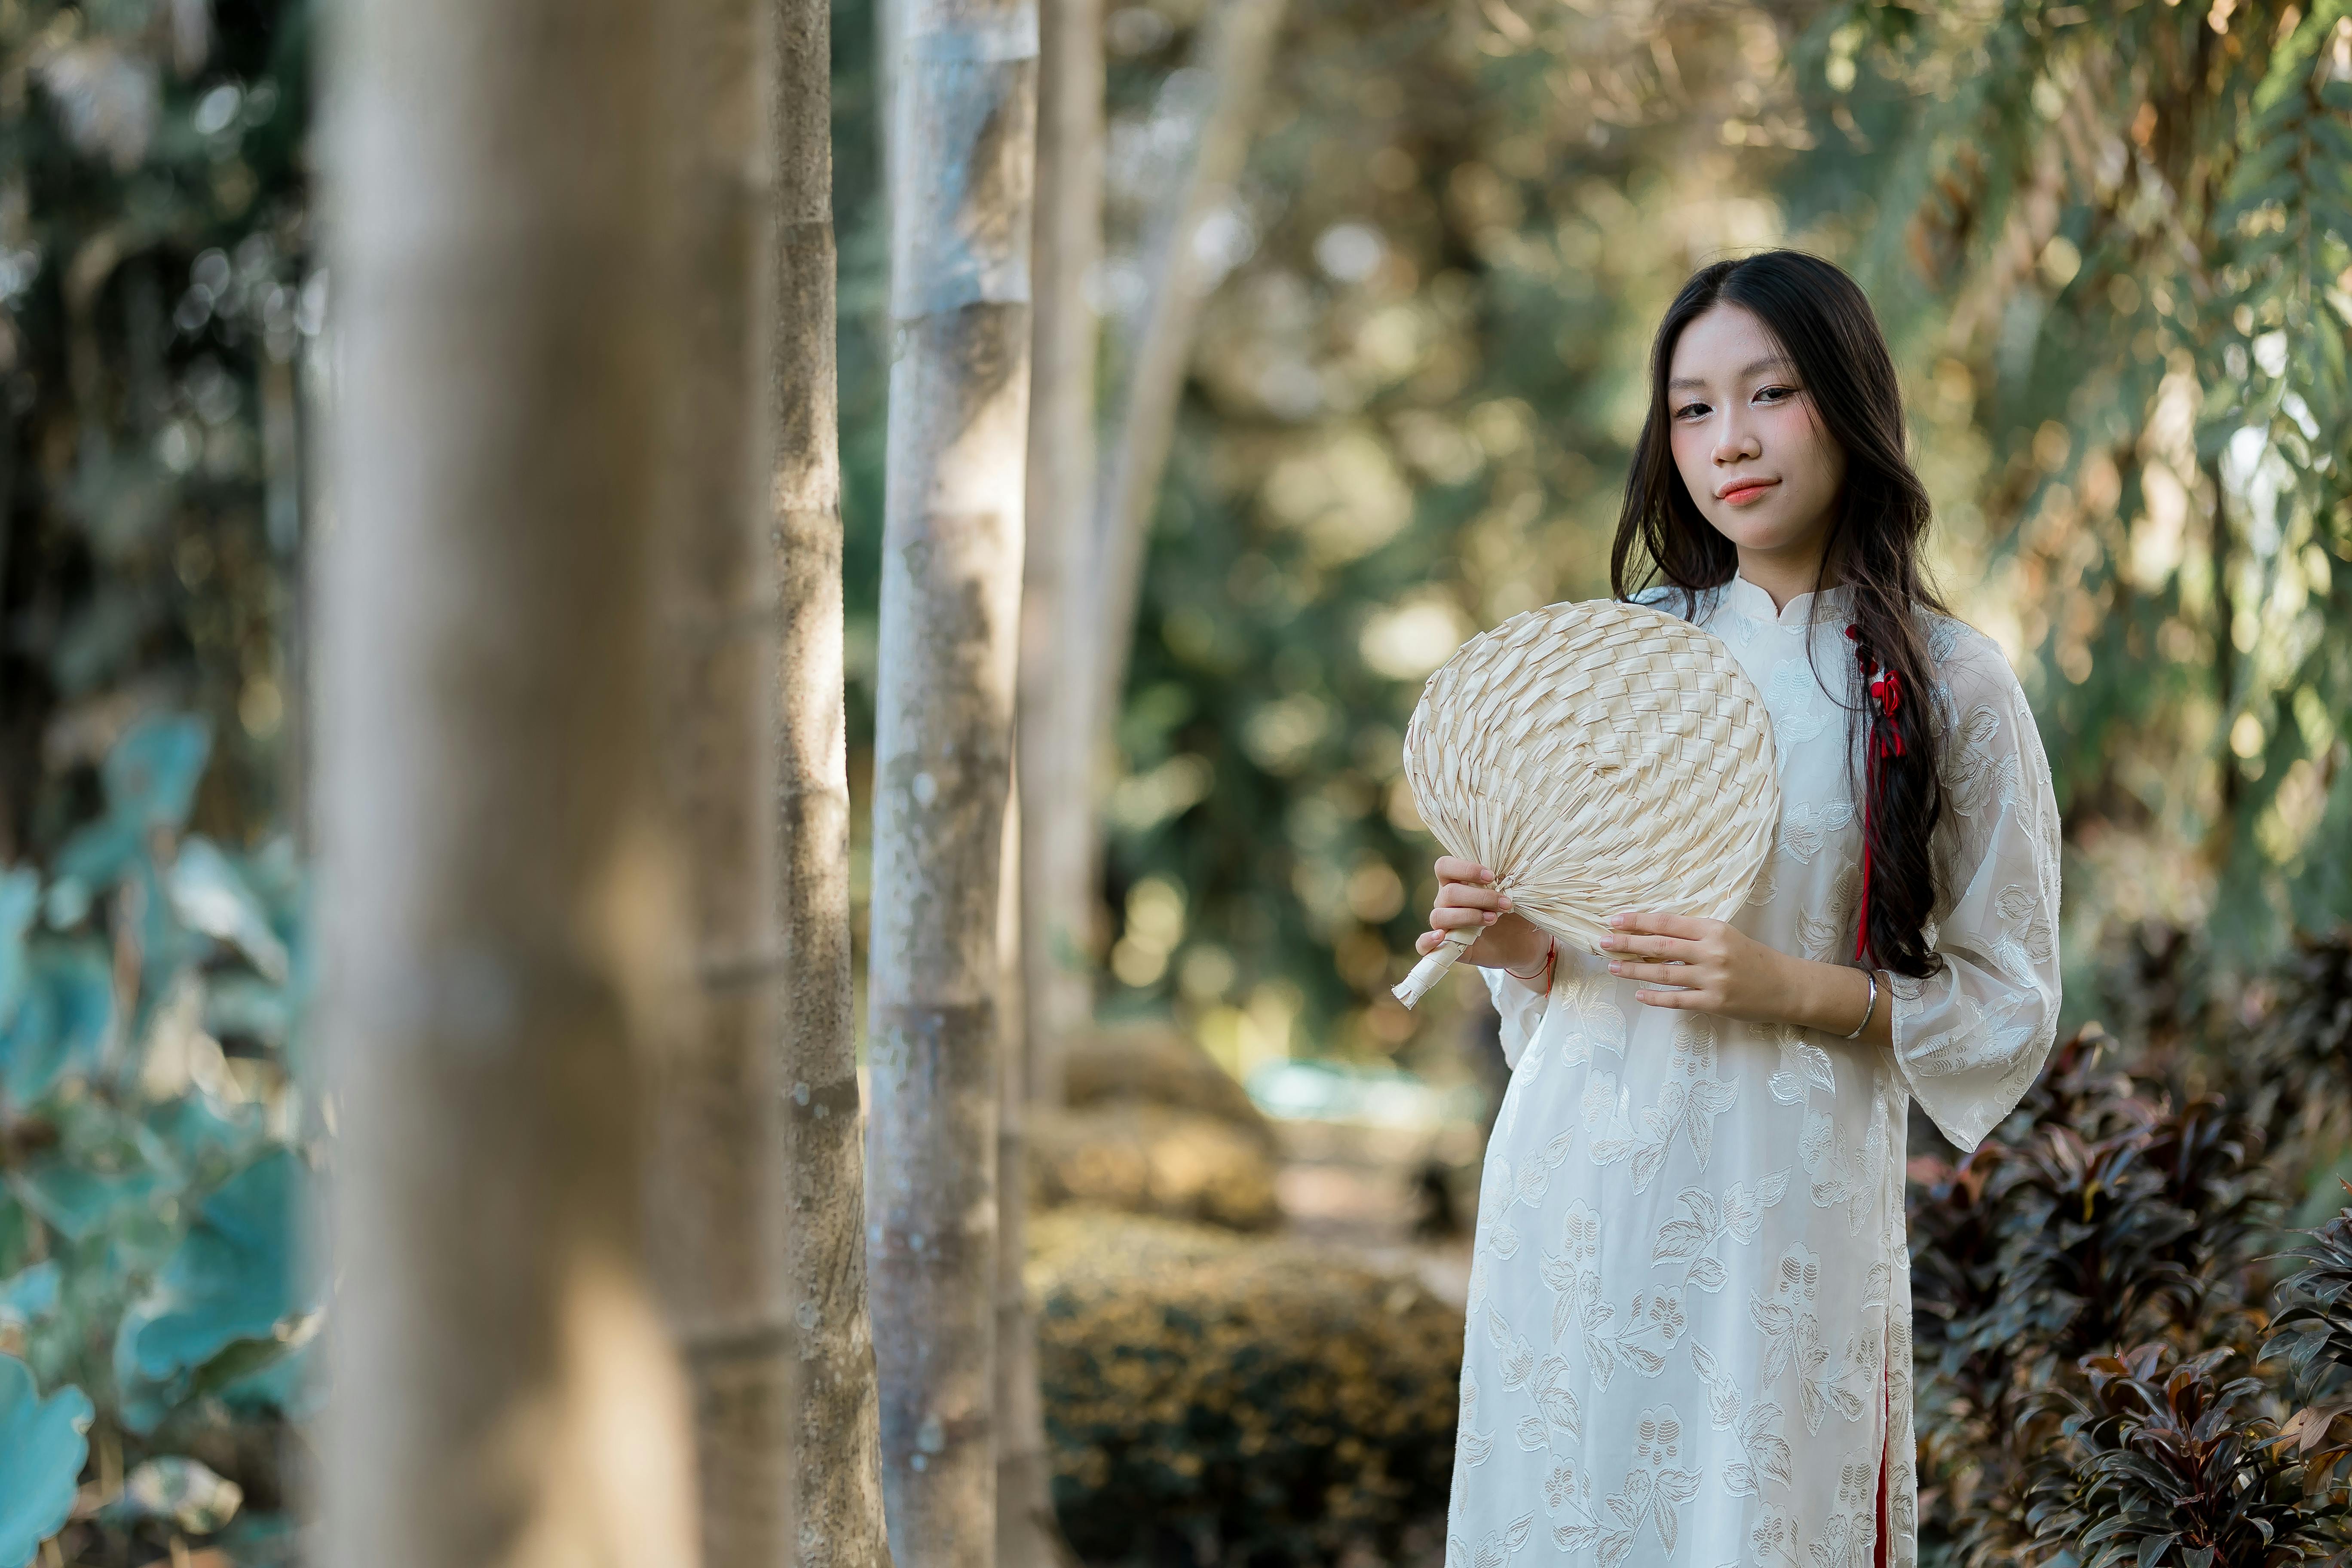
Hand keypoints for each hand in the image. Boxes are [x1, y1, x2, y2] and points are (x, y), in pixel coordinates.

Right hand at [1416, 856, 1548, 973]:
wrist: (1524, 943)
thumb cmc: (1516, 912)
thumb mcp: (1513, 893)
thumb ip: (1504, 881)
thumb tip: (1504, 872)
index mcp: (1457, 882)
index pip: (1444, 866)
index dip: (1464, 869)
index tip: (1491, 876)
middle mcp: (1446, 901)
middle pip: (1449, 893)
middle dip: (1480, 897)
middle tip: (1506, 905)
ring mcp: (1446, 924)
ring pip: (1439, 916)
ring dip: (1468, 916)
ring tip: (1493, 920)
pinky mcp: (1447, 947)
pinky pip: (1422, 945)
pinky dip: (1427, 941)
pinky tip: (1442, 937)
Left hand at [1597, 912, 1791, 1021]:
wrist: (1785, 986)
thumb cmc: (1752, 958)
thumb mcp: (1726, 937)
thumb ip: (1695, 935)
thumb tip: (1653, 935)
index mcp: (1714, 930)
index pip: (1668, 922)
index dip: (1638, 921)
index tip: (1614, 919)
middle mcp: (1712, 952)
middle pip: (1661, 945)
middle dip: (1628, 943)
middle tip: (1603, 941)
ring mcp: (1712, 979)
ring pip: (1664, 973)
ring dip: (1635, 969)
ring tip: (1614, 966)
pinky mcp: (1714, 1003)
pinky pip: (1677, 1000)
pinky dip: (1655, 997)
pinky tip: (1639, 994)